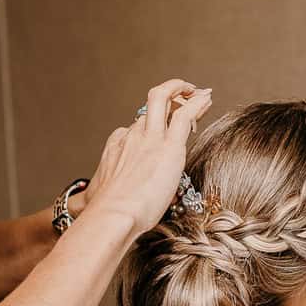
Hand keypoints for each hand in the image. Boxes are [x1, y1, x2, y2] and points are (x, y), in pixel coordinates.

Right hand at [83, 80, 212, 234]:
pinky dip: (197, 103)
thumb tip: (98, 205)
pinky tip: (206, 100)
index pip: (138, 126)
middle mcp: (133, 135)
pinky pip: (185, 114)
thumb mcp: (99, 195)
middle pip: (152, 103)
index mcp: (118, 145)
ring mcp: (150, 138)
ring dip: (185, 92)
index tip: (165, 129)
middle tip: (186, 94)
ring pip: (165, 99)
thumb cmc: (107, 212)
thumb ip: (102, 195)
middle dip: (170, 93)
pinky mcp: (169, 146)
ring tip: (202, 94)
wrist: (112, 214)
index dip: (154, 125)